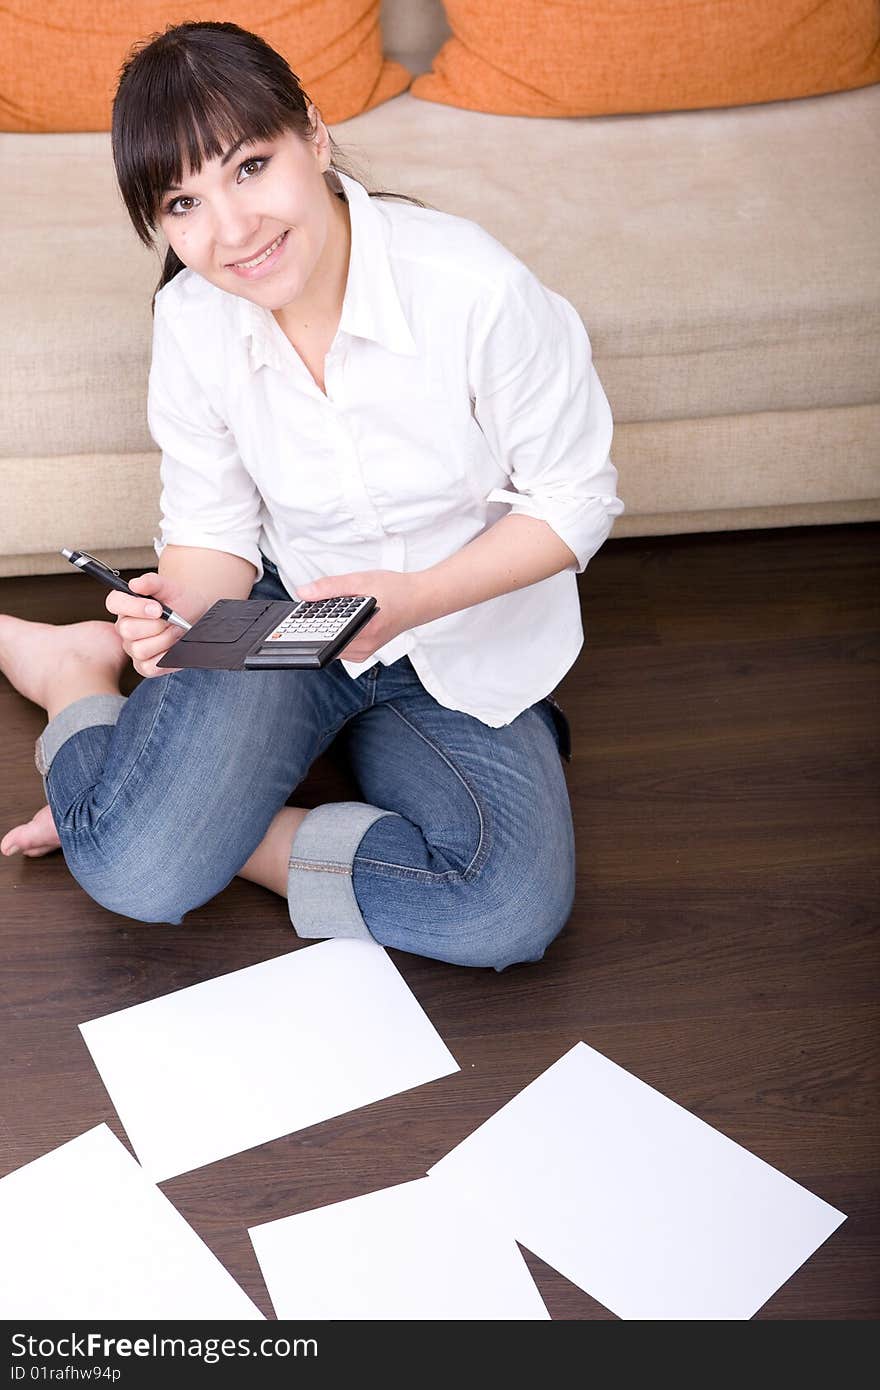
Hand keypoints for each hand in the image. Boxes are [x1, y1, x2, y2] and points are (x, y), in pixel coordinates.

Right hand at [105, 572, 206, 677]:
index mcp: (124, 604)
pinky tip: (174, 648)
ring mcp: (132, 648)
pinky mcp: (143, 666)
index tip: (157, 608)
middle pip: (128, 630)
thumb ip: (151, 582)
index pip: (114, 603)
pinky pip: (149, 667)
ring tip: (175, 632)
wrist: (195, 616)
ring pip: (140, 649)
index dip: (135, 607)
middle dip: (156, 625)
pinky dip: (165, 658)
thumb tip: (135, 584)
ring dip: (164, 640)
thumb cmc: (179, 601)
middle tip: (173, 621)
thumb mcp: (169, 587)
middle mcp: (124, 627)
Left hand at [295, 570, 427, 662]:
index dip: (305, 627)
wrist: (420, 600)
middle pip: (324, 641)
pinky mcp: (364, 652)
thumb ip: (330, 587)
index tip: (293, 620)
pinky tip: (337, 618)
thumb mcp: (361, 580)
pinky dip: (334, 632)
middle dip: (314, 626)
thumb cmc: (397, 590)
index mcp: (363, 631)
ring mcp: (364, 653)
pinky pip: (339, 645)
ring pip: (330, 644)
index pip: (323, 636)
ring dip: (324, 629)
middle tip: (308, 609)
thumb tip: (304, 593)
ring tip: (325, 611)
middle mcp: (363, 648)